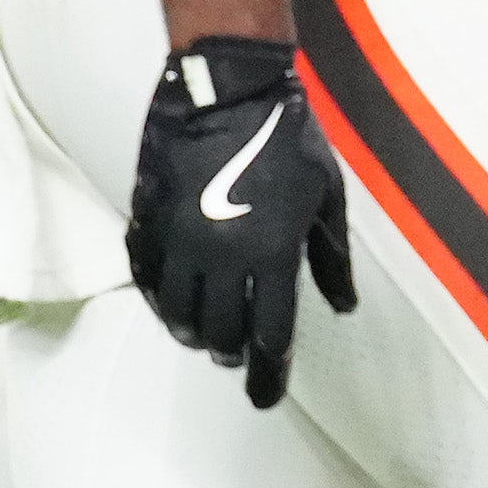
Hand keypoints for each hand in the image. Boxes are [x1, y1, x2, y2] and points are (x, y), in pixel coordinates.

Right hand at [125, 36, 355, 410]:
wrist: (225, 91)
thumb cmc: (287, 139)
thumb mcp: (327, 196)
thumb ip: (330, 257)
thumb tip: (340, 305)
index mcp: (273, 250)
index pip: (269, 332)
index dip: (267, 372)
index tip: (263, 397)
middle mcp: (222, 254)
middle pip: (219, 329)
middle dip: (228, 353)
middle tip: (234, 358)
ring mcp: (179, 238)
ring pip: (177, 310)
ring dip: (192, 331)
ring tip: (201, 337)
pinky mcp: (148, 219)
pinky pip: (146, 275)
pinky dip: (157, 298)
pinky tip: (167, 304)